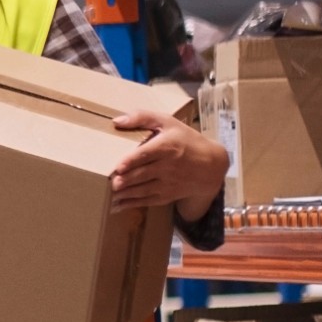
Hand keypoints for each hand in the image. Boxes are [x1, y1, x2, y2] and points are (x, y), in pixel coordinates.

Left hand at [107, 113, 229, 217]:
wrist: (210, 165)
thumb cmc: (185, 140)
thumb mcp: (168, 122)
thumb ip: (143, 117)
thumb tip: (117, 121)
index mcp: (166, 146)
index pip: (147, 154)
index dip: (132, 161)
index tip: (118, 167)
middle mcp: (168, 166)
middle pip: (143, 174)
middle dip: (126, 180)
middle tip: (111, 183)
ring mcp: (168, 182)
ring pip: (144, 189)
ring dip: (127, 193)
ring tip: (112, 194)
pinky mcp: (168, 194)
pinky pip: (149, 200)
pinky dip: (133, 203)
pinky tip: (119, 205)